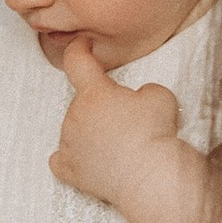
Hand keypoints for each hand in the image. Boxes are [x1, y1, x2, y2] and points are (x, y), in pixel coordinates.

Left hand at [48, 36, 181, 211]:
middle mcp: (74, 115)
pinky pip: (62, 160)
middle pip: (82, 102)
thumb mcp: (159, 94)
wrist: (150, 176)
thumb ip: (141, 90)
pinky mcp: (70, 171)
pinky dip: (72, 159)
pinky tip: (88, 161)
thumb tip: (135, 101)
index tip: (82, 46)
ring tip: (119, 146)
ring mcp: (69, 144)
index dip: (79, 49)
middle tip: (128, 120)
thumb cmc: (155, 134)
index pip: (76, 60)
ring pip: (75, 130)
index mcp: (94, 93)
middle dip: (101, 106)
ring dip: (90, 132)